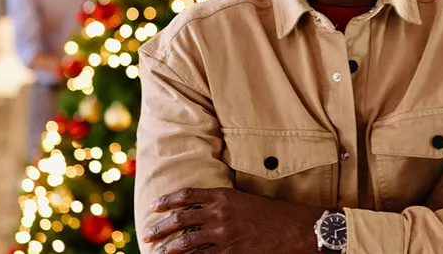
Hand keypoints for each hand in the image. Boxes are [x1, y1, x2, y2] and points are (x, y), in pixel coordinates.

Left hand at [143, 188, 323, 253]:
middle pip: (180, 220)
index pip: (186, 196)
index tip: (152, 207)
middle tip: (147, 234)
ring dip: (169, 248)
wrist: (294, 228)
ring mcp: (224, 235)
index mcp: (222, 195)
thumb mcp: (244, 199)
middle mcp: (219, 213)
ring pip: (187, 242)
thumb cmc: (272, 213)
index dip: (166, 201)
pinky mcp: (231, 252)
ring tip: (157, 252)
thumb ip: (222, 202)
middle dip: (160, 228)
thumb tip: (202, 207)